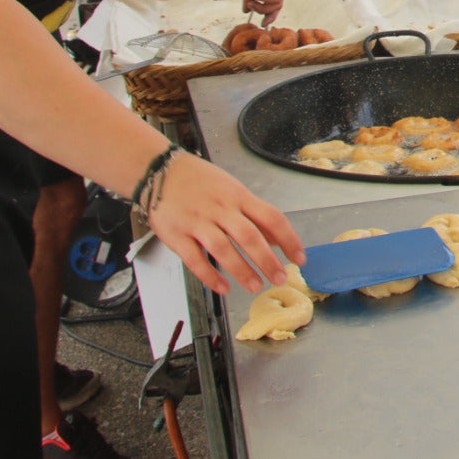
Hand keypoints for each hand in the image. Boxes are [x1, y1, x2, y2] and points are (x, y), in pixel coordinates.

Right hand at [146, 152, 304, 294]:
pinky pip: (195, 259)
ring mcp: (198, 222)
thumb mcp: (232, 189)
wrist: (159, 170)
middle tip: (280, 278)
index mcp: (238, 196)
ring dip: (242, 270)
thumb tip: (277, 238)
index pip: (271, 217)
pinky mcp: (176, 235)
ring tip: (255, 286)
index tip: (299, 258)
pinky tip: (222, 287)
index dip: (289, 239)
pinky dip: (209, 275)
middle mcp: (220, 209)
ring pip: (223, 249)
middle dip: (267, 260)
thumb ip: (254, 214)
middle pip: (249, 236)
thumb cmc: (198, 181)